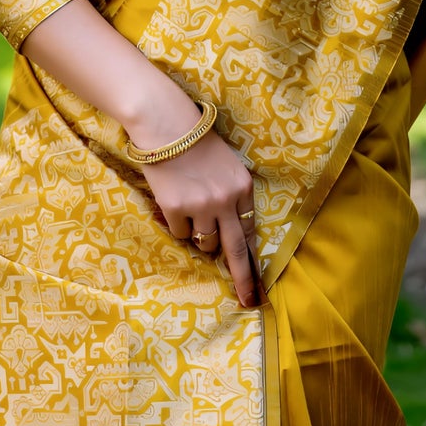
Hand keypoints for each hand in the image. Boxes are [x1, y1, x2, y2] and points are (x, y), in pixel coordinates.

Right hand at [139, 130, 259, 308]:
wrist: (167, 125)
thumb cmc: (197, 142)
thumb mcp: (227, 167)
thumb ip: (232, 197)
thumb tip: (229, 234)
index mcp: (243, 187)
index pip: (250, 232)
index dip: (253, 260)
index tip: (258, 285)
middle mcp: (226, 200)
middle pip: (236, 250)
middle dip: (243, 279)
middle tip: (248, 300)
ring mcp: (201, 206)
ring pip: (205, 242)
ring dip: (201, 236)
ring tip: (192, 209)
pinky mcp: (176, 209)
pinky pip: (180, 233)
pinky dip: (178, 224)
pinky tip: (175, 200)